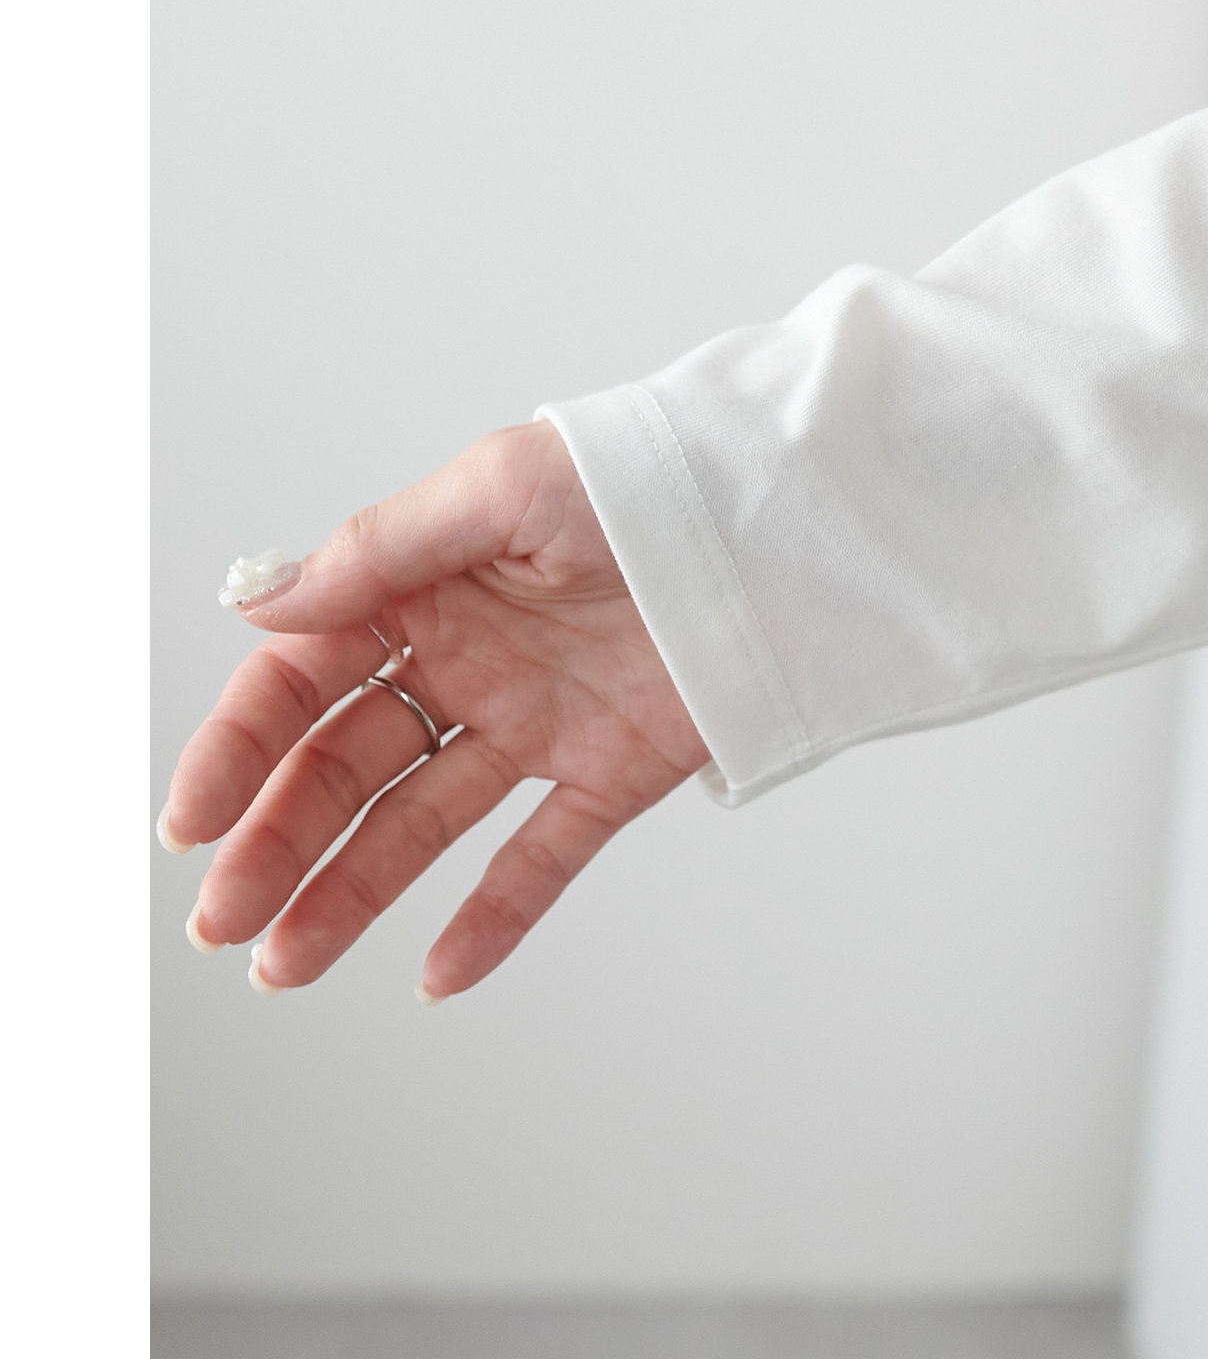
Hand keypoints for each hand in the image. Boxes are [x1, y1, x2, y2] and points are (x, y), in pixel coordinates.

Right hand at [160, 420, 711, 1000]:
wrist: (775, 518)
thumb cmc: (637, 475)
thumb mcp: (500, 490)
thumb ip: (381, 550)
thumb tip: (257, 602)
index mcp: (426, 591)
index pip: (305, 680)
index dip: (242, 750)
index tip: (190, 824)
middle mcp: (470, 662)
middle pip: (349, 765)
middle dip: (278, 842)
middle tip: (220, 921)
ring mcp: (538, 722)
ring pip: (424, 822)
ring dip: (352, 893)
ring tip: (283, 967)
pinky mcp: (613, 770)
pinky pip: (545, 856)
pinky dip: (495, 917)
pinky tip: (437, 975)